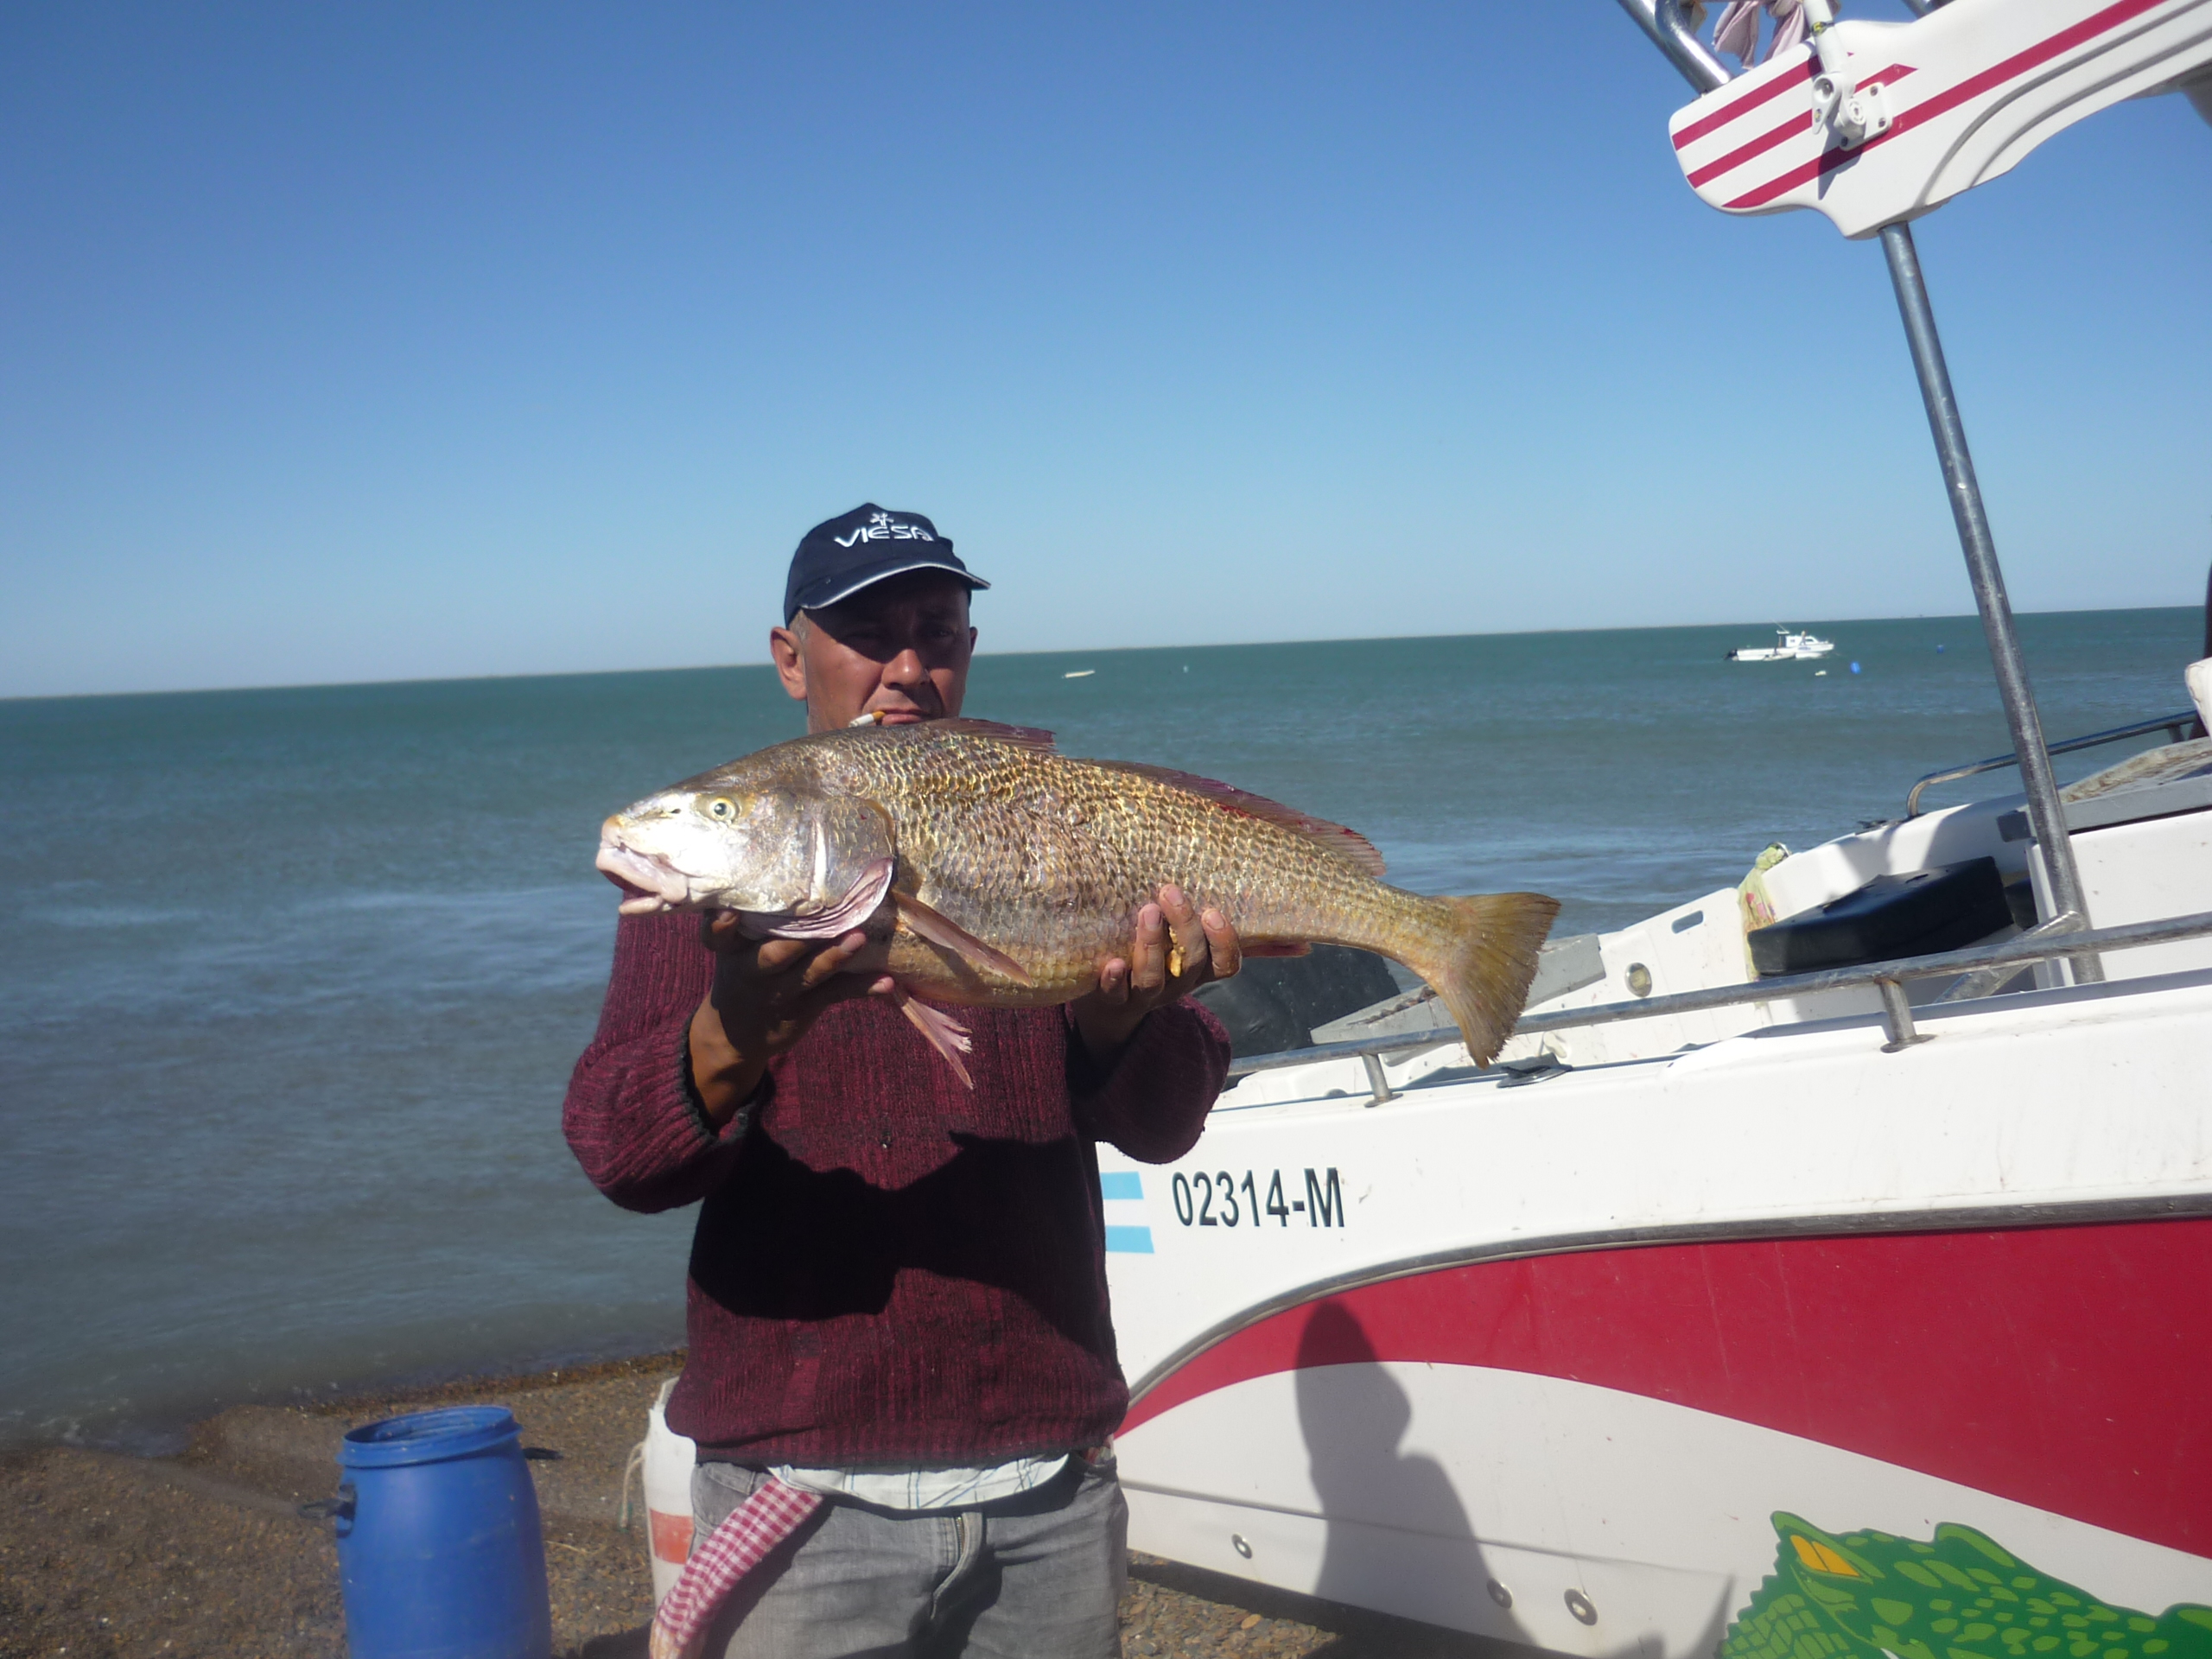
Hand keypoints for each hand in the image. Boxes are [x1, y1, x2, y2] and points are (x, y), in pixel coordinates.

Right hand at [687, 914, 892, 1125]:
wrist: (735, 1035)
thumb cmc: (743, 971)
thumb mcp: (733, 949)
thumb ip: (751, 918)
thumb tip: (782, 867)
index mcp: (731, 951)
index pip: (717, 937)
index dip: (720, 926)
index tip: (728, 913)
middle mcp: (753, 971)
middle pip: (772, 956)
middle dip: (799, 939)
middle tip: (827, 915)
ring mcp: (780, 993)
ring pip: (809, 974)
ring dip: (836, 957)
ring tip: (859, 938)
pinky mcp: (804, 1008)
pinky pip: (835, 995)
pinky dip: (862, 988)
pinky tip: (887, 982)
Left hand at [1071, 886, 1240, 1065]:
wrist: (1107, 1008)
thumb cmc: (1143, 956)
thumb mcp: (1169, 939)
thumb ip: (1178, 912)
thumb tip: (1185, 853)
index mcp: (1194, 968)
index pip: (1224, 963)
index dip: (1224, 942)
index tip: (1212, 911)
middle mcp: (1175, 984)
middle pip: (1191, 963)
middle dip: (1184, 927)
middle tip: (1170, 893)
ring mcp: (1145, 996)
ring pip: (1154, 979)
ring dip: (1151, 945)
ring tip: (1147, 912)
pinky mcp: (1113, 1001)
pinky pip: (1116, 995)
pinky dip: (1115, 980)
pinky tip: (1114, 963)